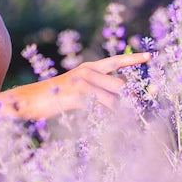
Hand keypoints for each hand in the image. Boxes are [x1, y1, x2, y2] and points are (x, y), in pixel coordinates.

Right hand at [33, 52, 150, 114]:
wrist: (30, 100)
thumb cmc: (56, 97)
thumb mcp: (79, 88)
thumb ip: (99, 89)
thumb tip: (121, 97)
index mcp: (90, 67)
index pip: (117, 60)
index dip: (134, 58)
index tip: (151, 56)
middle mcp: (88, 71)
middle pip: (120, 86)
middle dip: (126, 101)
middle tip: (128, 115)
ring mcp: (83, 82)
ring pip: (114, 99)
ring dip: (117, 114)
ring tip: (112, 123)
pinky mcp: (78, 95)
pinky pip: (102, 108)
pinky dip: (107, 119)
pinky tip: (103, 125)